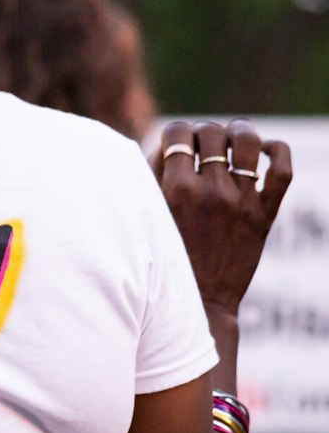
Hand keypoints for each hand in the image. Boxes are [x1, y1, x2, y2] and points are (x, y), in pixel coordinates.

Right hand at [148, 119, 291, 314]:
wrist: (201, 301)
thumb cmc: (166, 257)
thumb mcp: (150, 215)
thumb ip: (153, 175)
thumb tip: (170, 143)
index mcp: (176, 190)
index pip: (178, 133)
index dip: (175, 132)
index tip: (175, 143)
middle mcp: (211, 191)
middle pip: (211, 132)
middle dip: (203, 132)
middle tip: (200, 146)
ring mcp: (242, 202)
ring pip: (248, 141)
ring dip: (238, 131)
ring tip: (233, 137)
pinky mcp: (265, 215)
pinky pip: (282, 170)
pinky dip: (277, 151)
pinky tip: (264, 151)